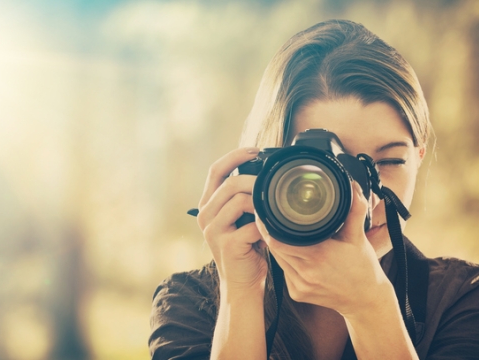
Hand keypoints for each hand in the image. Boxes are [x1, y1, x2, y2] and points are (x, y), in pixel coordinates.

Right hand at [197, 147, 267, 294]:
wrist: (243, 284)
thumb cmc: (247, 249)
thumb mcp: (241, 218)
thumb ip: (245, 198)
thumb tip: (265, 173)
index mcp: (208, 205)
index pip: (216, 170)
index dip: (235, 156)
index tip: (256, 150)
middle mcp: (205, 216)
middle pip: (230, 183)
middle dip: (255, 180)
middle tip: (272, 184)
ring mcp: (213, 231)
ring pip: (239, 201)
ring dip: (261, 203)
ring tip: (272, 211)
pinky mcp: (227, 245)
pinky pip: (251, 225)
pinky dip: (266, 225)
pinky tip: (271, 231)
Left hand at [256, 181, 393, 315]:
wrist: (366, 300)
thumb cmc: (363, 268)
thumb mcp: (358, 237)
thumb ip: (354, 210)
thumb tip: (353, 186)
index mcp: (318, 256)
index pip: (279, 240)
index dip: (268, 227)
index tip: (265, 213)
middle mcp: (305, 273)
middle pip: (274, 249)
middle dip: (270, 234)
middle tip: (268, 218)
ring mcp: (300, 286)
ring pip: (278, 260)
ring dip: (277, 247)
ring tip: (277, 232)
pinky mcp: (297, 294)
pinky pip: (284, 272)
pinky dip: (285, 260)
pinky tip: (291, 252)